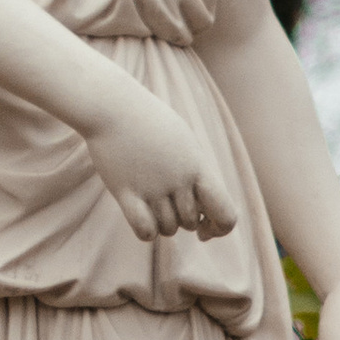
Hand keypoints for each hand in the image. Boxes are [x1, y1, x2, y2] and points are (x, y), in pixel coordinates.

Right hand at [82, 78, 236, 242]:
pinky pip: (145, 232)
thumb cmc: (150, 123)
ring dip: (161, 223)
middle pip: (189, 222)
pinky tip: (140, 216)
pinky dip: (146, 232)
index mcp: (198, 167)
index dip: (219, 228)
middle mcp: (179, 180)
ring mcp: (153, 187)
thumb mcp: (184, 144)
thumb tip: (206, 208)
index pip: (226, 215)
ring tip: (150, 198)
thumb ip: (198, 174)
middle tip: (166, 199)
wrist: (113, 106)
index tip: (205, 227)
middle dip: (181, 218)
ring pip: (168, 229)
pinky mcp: (126, 192)